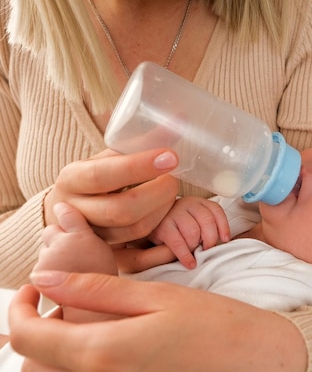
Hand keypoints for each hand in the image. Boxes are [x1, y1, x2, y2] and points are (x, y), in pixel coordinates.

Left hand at [9, 272, 305, 371]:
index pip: (26, 336)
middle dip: (33, 331)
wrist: (260, 367)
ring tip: (87, 322)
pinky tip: (108, 345)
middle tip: (62, 302)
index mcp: (103, 351)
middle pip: (31, 367)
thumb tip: (47, 278)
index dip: (19, 307)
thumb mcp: (157, 296)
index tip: (36, 287)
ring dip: (53, 353)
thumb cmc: (218, 325)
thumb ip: (97, 289)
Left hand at [37, 202, 115, 274]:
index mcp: (81, 237)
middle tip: (72, 251)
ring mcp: (47, 259)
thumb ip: (89, 234)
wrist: (93, 305)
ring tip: (70, 269)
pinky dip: (48, 272)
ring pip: (45, 250)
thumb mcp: (106, 252)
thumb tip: (79, 220)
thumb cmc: (103, 277)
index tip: (61, 206)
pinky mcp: (37, 273)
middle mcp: (61, 245)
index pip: (66, 214)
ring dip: (53, 256)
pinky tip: (62, 279)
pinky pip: (40, 266)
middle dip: (57, 238)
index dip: (63, 210)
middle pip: (50, 231)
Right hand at [44, 148, 178, 244]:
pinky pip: (139, 253)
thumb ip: (140, 141)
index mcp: (72, 178)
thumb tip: (180, 118)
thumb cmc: (100, 176)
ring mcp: (90, 236)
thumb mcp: (110, 156)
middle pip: (121, 210)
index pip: (103, 175)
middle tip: (174, 179)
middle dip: (157, 194)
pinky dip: (161, 231)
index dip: (139, 167)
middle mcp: (74, 210)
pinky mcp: (105, 253)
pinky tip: (169, 214)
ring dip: (162, 210)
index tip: (171, 157)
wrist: (72, 208)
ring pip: (133, 230)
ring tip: (171, 193)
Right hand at [149, 196, 230, 267]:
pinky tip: (190, 263)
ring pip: (193, 231)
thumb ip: (208, 227)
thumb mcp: (195, 220)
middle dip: (210, 239)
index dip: (223, 226)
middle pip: (207, 221)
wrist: (154, 222)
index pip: (216, 211)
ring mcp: (175, 214)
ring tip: (193, 251)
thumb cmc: (180, 226)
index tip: (225, 240)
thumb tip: (221, 243)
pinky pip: (177, 242)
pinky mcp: (163, 226)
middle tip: (207, 249)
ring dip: (195, 245)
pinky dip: (185, 255)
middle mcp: (188, 204)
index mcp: (199, 203)